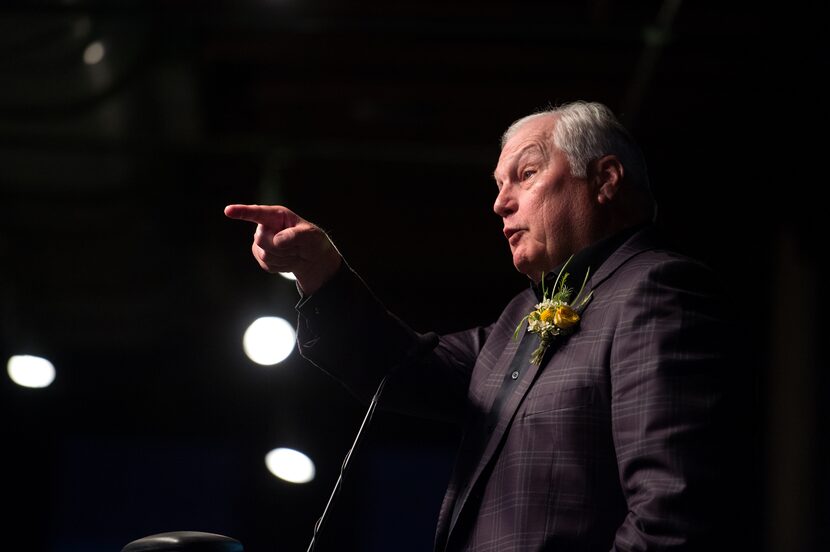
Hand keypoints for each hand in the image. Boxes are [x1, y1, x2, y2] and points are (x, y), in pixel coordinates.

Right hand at [224, 204, 341, 294]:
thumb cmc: (312, 240)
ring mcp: (261, 243)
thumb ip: (295, 235)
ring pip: (265, 255)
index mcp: (277, 216)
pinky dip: (281, 266)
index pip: (257, 213)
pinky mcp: (261, 257)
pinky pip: (267, 265)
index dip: (242, 212)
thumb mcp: (311, 235)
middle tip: (297, 247)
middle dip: (281, 247)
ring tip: (293, 253)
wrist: (310, 258)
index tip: (228, 211)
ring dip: (284, 257)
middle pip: (261, 240)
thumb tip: (277, 240)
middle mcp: (265, 227)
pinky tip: (288, 260)